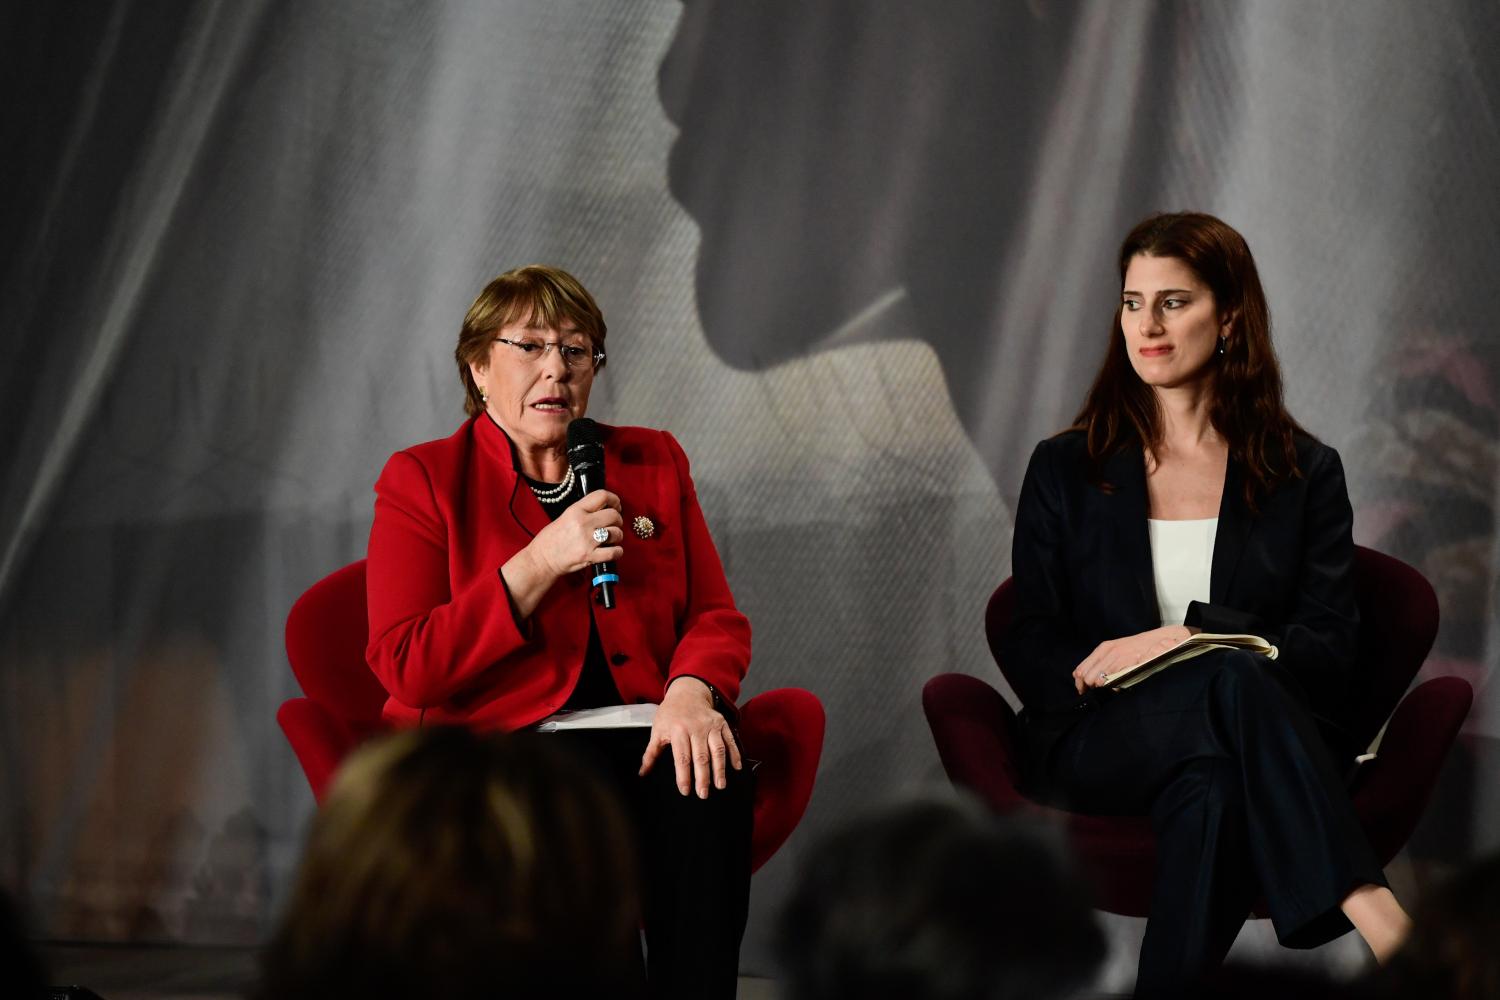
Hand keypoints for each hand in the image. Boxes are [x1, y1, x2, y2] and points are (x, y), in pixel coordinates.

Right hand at [501, 490, 623, 618]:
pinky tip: (613, 551)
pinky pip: (614, 552)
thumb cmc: (551, 540)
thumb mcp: (565, 517)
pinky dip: (618, 552)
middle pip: (613, 515)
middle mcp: (583, 523)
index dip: (614, 499)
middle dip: (618, 519)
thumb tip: (604, 508)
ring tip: (611, 539)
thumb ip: (584, 511)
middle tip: (614, 524)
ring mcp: (587, 540)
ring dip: (617, 536)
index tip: (616, 505)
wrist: (542, 559)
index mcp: (576, 510)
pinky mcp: (590, 556)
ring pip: (616, 533)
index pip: (602, 496)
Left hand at [639, 677, 742, 797]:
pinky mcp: (722, 723)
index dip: (684, 776)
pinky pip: (730, 740)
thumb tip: (643, 772)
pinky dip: (735, 754)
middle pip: (701, 757)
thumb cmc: (670, 713)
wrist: (687, 692)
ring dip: (720, 769)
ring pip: (717, 750)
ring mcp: (711, 725)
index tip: (685, 791)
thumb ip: (651, 753)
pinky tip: (736, 767)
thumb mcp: (657, 729)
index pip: (682, 758)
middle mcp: (696, 728)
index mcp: (678, 730)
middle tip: (703, 794)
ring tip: (720, 785)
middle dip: (703, 778)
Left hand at [1072, 625, 1195, 693]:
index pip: (1081, 669)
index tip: (1084, 692)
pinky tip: (1117, 689)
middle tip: (1095, 694)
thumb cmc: (1138, 648)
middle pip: (1086, 677)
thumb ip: (1103, 662)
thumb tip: (1086, 678)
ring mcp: (1119, 657)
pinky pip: (1113, 680)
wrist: (1160, 640)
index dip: (1080, 684)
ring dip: (1101, 689)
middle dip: (1089, 688)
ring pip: (1098, 680)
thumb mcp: (1117, 650)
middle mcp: (1108, 652)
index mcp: (1103, 648)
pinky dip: (1113, 687)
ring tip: (1108, 691)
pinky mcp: (1129, 663)